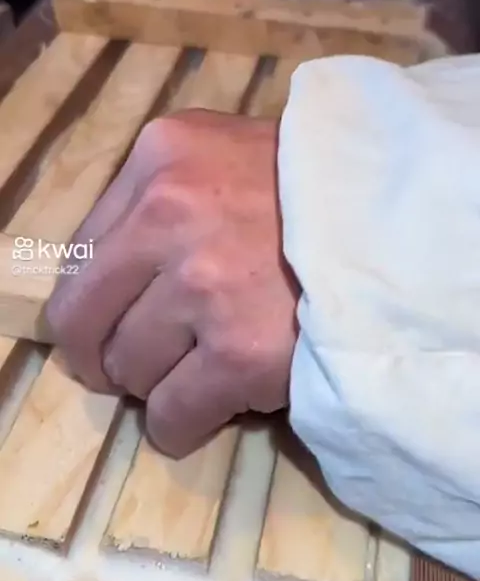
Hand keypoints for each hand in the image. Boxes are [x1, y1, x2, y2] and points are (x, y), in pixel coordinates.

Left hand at [46, 109, 298, 456]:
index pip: (78, 254)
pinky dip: (179, 425)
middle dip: (102, 354)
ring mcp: (204, 286)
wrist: (394, 223)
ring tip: (196, 370)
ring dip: (154, 383)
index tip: (110, 323)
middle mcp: (169, 215)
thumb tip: (102, 278)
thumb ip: (156, 196)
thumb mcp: (220, 155)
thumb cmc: (305, 190)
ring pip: (129, 371)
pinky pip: (172, 414)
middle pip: (85, 320)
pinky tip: (201, 412)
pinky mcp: (239, 354)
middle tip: (128, 366)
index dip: (92, 301)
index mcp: (160, 158)